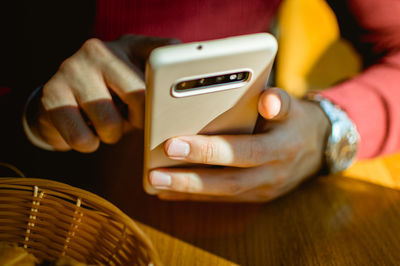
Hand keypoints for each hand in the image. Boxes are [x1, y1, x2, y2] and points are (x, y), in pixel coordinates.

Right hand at [31, 35, 177, 151]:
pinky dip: (89, 144)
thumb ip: (160, 90)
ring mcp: (74, 68)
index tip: (178, 103)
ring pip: (111, 124)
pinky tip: (87, 131)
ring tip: (106, 124)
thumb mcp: (136, 86)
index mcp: (131, 45)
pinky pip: (84, 139)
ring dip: (113, 136)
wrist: (59, 104)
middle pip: (141, 97)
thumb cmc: (111, 98)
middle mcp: (102, 50)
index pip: (166, 52)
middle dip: (140, 121)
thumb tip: (189, 115)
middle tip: (132, 121)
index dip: (176, 81)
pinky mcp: (52, 94)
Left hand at [149, 88, 329, 201]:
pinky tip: (169, 193)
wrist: (318, 148)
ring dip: (186, 191)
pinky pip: (222, 198)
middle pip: (227, 182)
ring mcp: (262, 189)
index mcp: (280, 149)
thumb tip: (266, 100)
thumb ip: (279, 101)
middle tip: (154, 173)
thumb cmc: (297, 121)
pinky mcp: (254, 196)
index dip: (208, 151)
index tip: (173, 144)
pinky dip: (194, 196)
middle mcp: (271, 174)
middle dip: (189, 179)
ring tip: (155, 184)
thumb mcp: (294, 106)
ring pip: (222, 194)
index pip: (242, 152)